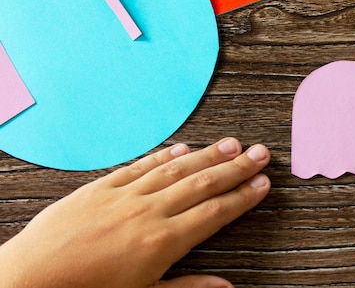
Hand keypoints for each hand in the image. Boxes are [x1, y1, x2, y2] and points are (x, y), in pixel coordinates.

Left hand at [0, 138, 270, 287]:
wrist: (29, 281)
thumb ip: (188, 287)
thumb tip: (226, 286)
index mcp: (162, 242)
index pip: (215, 212)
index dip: (242, 196)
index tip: (262, 183)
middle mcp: (149, 212)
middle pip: (203, 183)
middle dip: (235, 167)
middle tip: (260, 153)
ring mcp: (124, 196)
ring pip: (176, 169)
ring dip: (207, 155)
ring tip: (231, 143)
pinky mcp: (101, 187)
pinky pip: (140, 166)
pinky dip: (163, 156)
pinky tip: (182, 148)